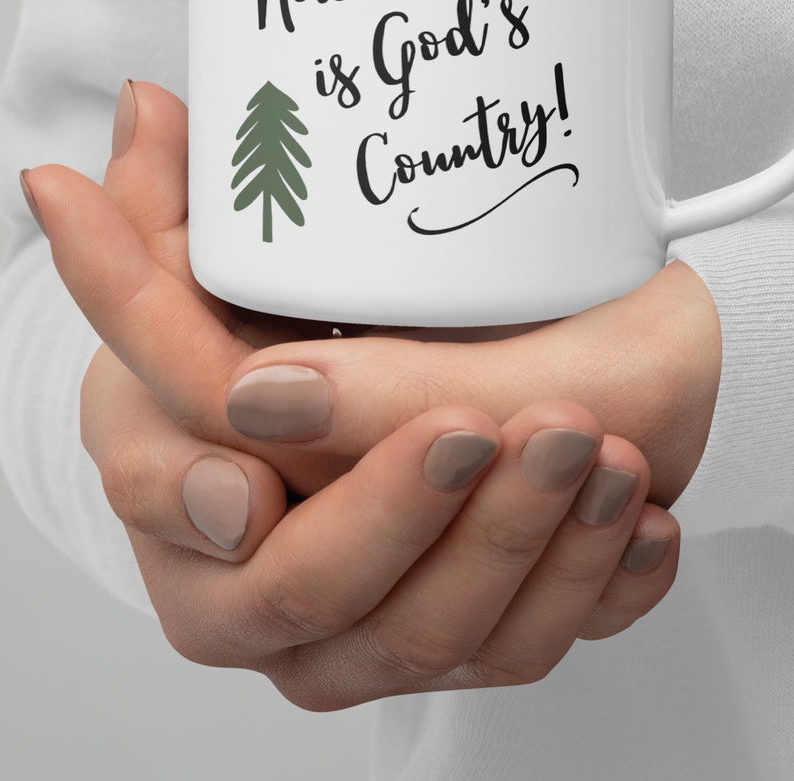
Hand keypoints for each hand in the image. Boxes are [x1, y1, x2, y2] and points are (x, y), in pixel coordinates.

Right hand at [22, 86, 683, 706]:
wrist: (460, 375)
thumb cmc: (323, 321)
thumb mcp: (242, 257)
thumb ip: (188, 228)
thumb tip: (153, 141)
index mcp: (174, 476)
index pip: (165, 491)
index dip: (206, 474)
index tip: (281, 395)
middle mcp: (258, 577)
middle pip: (302, 594)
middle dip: (397, 515)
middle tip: (487, 421)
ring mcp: (363, 627)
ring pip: (428, 640)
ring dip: (525, 547)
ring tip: (593, 452)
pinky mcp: (462, 637)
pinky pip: (523, 651)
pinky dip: (592, 589)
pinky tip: (640, 524)